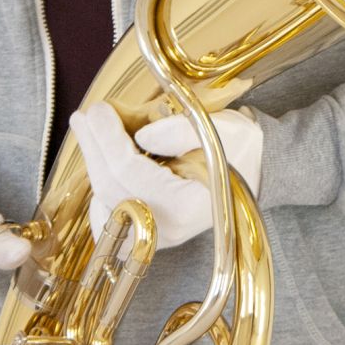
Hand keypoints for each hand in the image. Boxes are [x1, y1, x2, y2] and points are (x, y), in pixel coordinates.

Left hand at [69, 103, 262, 248]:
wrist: (258, 169)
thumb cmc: (241, 149)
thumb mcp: (223, 130)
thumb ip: (180, 132)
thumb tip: (141, 134)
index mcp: (185, 207)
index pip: (130, 173)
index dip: (108, 138)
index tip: (99, 109)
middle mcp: (168, 229)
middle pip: (112, 188)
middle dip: (94, 147)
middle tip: (86, 115)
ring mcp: (159, 236)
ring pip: (106, 205)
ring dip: (94, 166)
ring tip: (90, 131)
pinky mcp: (153, 231)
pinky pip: (113, 221)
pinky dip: (101, 194)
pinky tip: (101, 166)